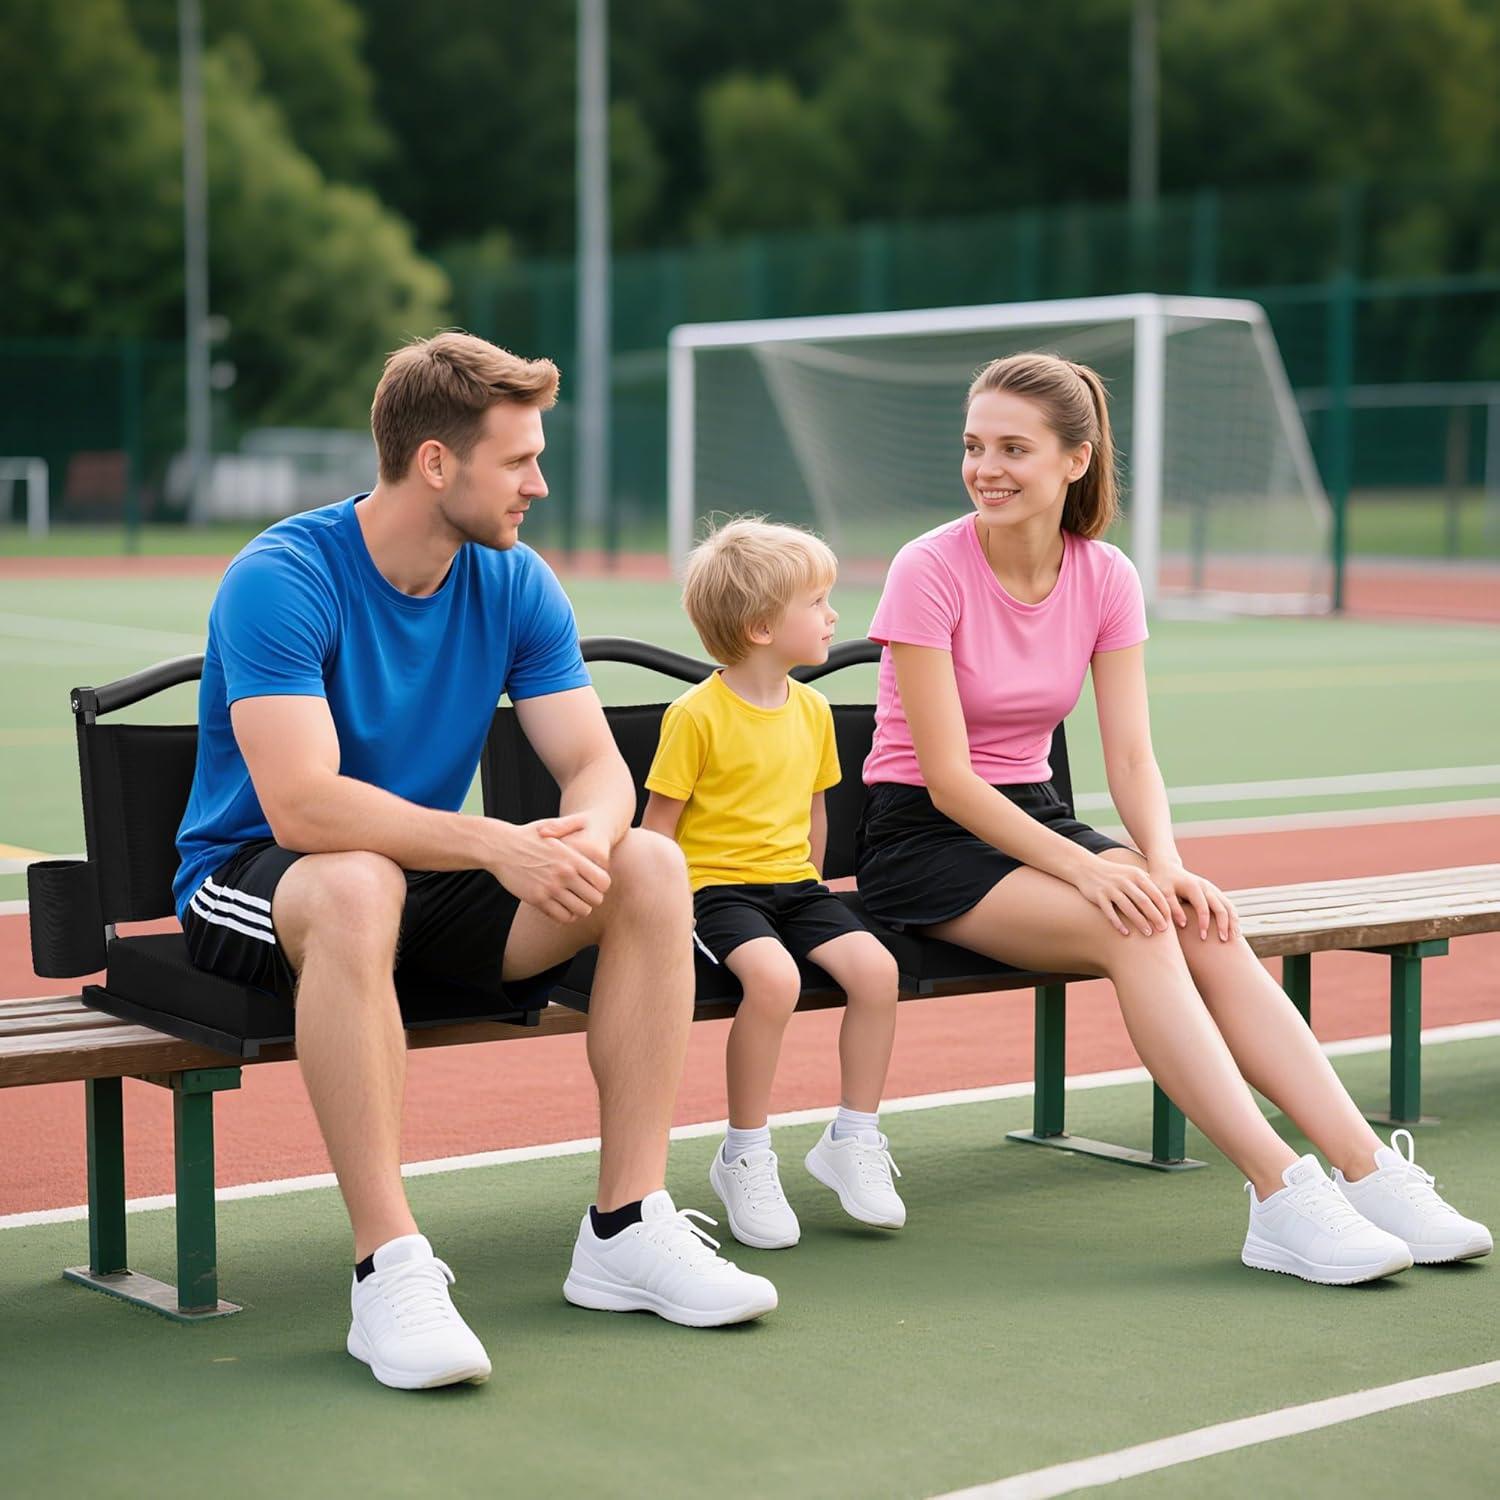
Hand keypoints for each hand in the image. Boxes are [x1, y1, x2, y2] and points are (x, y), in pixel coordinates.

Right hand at [485, 813, 610, 923]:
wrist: (500, 847)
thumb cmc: (528, 837)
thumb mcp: (553, 829)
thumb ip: (574, 837)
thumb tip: (590, 845)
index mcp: (572, 858)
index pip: (603, 881)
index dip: (601, 885)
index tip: (593, 884)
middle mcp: (565, 874)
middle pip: (596, 899)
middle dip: (592, 899)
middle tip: (584, 895)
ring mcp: (551, 888)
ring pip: (581, 911)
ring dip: (579, 909)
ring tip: (573, 902)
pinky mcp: (537, 899)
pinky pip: (562, 917)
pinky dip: (565, 915)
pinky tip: (561, 907)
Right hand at [1069, 854, 1173, 936]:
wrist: (1086, 868)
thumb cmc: (1115, 875)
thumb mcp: (1132, 874)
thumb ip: (1148, 883)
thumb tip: (1167, 900)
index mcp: (1136, 875)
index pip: (1154, 893)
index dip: (1163, 907)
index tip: (1170, 921)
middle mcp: (1124, 881)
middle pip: (1143, 901)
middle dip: (1155, 916)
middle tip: (1163, 930)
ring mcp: (1111, 888)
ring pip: (1128, 907)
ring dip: (1139, 921)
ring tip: (1148, 934)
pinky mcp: (1098, 896)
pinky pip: (1109, 912)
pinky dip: (1118, 923)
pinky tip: (1125, 933)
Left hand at [1147, 858, 1238, 941]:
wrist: (1167, 868)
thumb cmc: (1161, 882)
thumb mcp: (1162, 893)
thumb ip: (1172, 907)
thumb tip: (1183, 924)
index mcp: (1193, 887)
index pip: (1203, 908)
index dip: (1204, 923)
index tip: (1202, 938)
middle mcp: (1206, 887)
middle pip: (1221, 907)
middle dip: (1224, 924)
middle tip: (1224, 941)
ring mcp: (1212, 889)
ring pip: (1229, 906)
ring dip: (1233, 922)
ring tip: (1234, 938)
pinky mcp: (1214, 893)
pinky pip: (1228, 905)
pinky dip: (1233, 917)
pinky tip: (1234, 930)